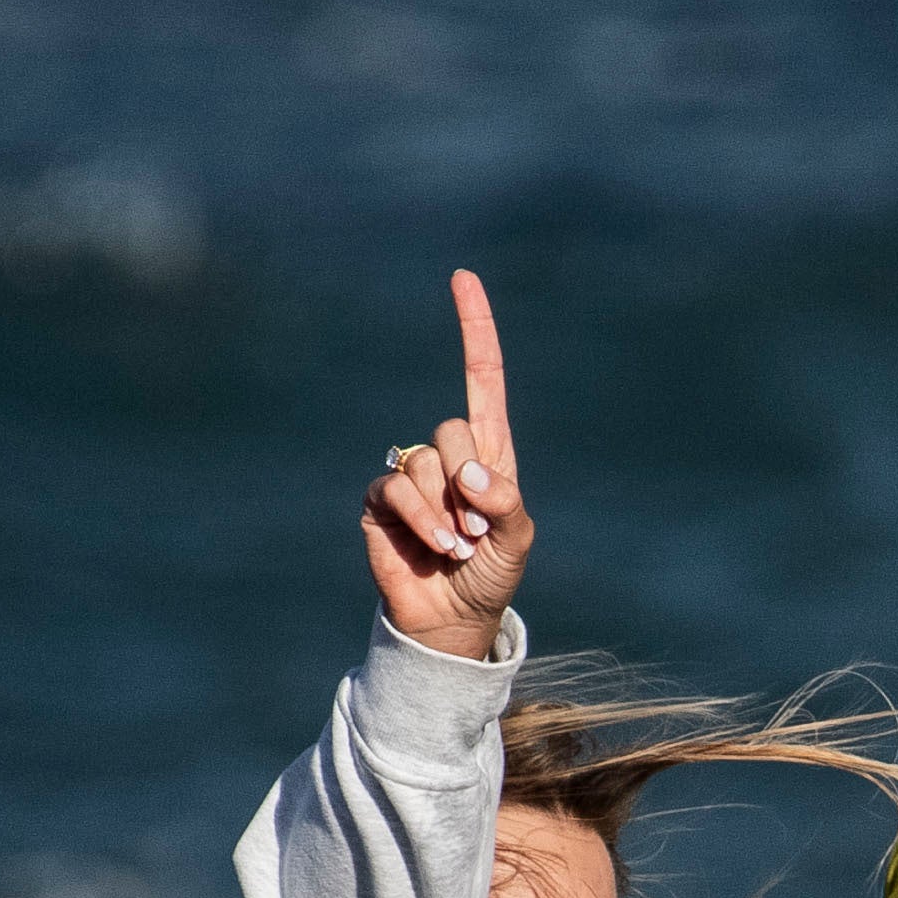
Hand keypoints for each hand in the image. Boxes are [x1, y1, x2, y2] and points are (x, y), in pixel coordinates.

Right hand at [358, 268, 533, 659]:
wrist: (453, 619)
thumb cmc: (492, 574)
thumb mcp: (516, 540)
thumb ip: (505, 503)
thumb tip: (471, 473)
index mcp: (489, 452)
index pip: (481, 377)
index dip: (473, 329)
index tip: (463, 278)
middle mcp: (447, 455)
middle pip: (452, 429)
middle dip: (469, 481)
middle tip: (477, 529)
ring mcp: (411, 475)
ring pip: (423, 463)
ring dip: (445, 511)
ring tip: (457, 545)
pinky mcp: (381, 502)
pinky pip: (394, 487)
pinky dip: (420, 517)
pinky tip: (434, 545)